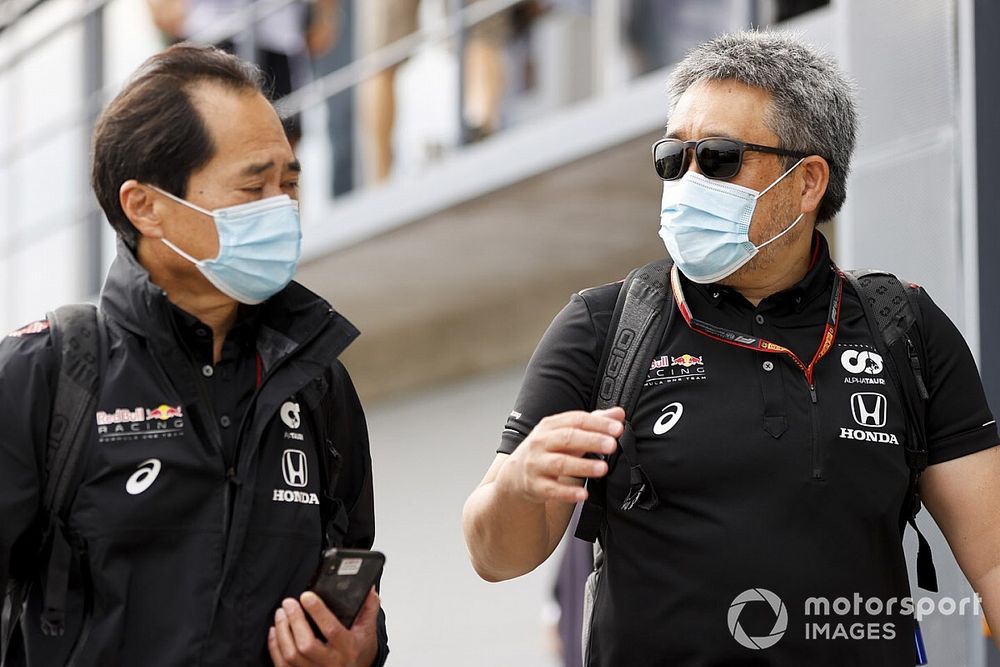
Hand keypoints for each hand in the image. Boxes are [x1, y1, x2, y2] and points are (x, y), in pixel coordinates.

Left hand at [268, 588, 379, 666]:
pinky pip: (282, 664)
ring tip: (281, 613)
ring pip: (291, 654)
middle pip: (306, 644)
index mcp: (347, 648)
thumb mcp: (367, 632)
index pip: (331, 630)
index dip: (318, 612)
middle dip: (295, 621)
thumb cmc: (358, 653)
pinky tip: (275, 630)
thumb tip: (368, 590)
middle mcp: (330, 662)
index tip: (307, 596)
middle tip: (289, 603)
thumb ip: (368, 609)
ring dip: (283, 631)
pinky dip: (275, 646)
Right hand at [496, 407, 623, 504]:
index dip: (598, 423)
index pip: (576, 420)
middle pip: (567, 438)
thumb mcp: (565, 432)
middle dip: (591, 441)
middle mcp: (541, 443)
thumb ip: (593, 422)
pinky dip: (568, 492)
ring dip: (583, 466)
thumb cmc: (546, 450)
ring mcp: (536, 464)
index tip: (617, 428)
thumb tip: (618, 413)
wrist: (515, 475)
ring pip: (560, 463)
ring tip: (602, 468)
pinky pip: (552, 489)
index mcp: (550, 426)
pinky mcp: (535, 486)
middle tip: (612, 445)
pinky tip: (583, 494)